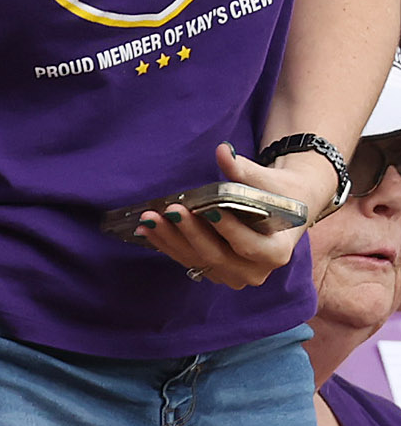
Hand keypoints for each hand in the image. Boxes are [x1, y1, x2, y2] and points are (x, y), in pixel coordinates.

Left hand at [128, 142, 330, 290]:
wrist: (280, 211)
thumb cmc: (278, 195)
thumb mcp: (266, 182)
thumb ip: (244, 170)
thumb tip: (223, 150)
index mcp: (277, 252)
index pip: (249, 246)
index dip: (228, 230)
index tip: (207, 209)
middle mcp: (255, 271)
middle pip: (217, 256)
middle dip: (190, 233)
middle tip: (169, 210)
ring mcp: (233, 275)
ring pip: (198, 260)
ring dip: (170, 240)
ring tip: (148, 219)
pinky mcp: (214, 272)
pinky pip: (188, 260)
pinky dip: (167, 244)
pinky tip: (146, 230)